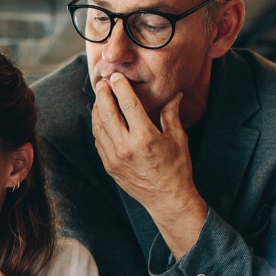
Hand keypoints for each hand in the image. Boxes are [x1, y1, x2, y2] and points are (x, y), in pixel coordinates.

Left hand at [92, 74, 205, 215]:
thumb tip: (174, 93)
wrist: (166, 199)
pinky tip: (101, 117)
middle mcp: (125, 147)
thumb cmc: (177, 168)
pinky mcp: (108, 166)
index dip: (120, 88)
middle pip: (107, 113)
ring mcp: (114, 158)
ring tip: (100, 96)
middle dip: (103, 95)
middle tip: (102, 82)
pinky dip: (98, 126)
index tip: (115, 76)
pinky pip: (99, 141)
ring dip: (97, 109)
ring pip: (99, 127)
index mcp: (145, 138)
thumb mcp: (178, 138)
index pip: (128, 105)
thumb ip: (171, 114)